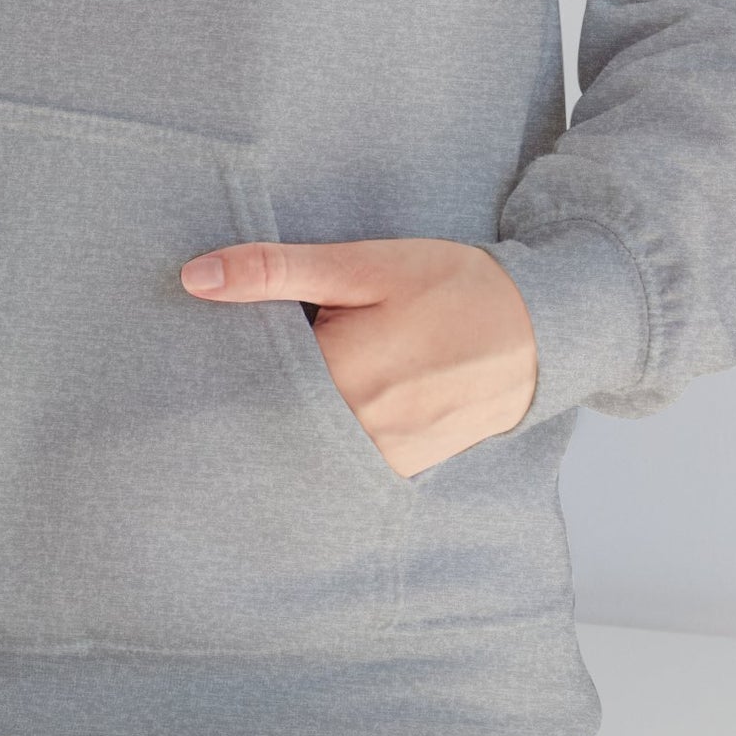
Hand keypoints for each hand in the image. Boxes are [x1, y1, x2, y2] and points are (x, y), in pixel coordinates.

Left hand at [180, 238, 538, 476]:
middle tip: (229, 357)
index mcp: (336, 379)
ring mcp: (378, 460)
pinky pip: (337, 453)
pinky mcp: (398, 470)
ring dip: (286, 408)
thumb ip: (276, 272)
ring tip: (290, 368)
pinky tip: (323, 396)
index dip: (221, 355)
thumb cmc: (452, 287)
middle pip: (269, 413)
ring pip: (301, 437)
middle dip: (250, 384)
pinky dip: (321, 427)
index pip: (244, 376)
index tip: (198, 339)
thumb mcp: (363, 265)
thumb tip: (194, 277)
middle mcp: (353, 433)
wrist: (541, 333)